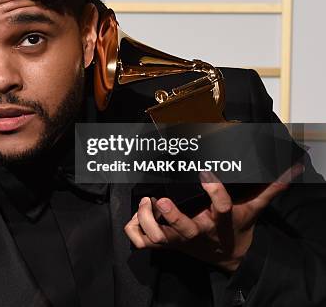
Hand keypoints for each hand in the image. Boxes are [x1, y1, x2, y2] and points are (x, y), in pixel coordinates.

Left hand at [124, 163, 304, 271]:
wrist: (226, 255)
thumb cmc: (235, 226)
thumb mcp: (252, 208)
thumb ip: (267, 188)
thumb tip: (290, 169)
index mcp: (220, 222)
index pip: (222, 208)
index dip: (215, 192)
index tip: (206, 173)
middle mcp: (197, 232)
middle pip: (183, 230)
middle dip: (171, 215)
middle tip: (161, 197)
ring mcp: (178, 241)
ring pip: (157, 237)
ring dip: (147, 219)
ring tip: (147, 200)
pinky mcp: (163, 245)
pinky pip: (141, 242)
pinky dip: (133, 229)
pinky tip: (136, 213)